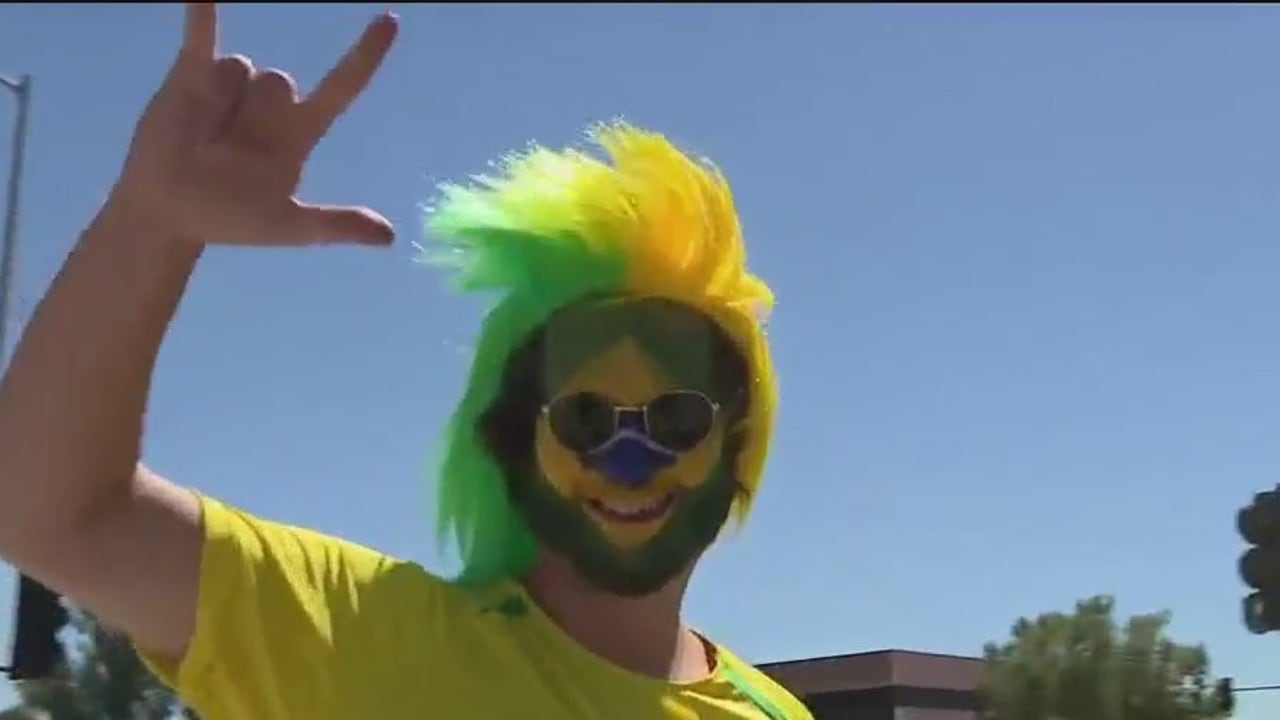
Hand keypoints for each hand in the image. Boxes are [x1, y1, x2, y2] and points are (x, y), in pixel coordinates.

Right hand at [113, 3, 397, 246]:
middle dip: (254, 112)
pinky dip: (201, 11)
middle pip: (279, 78)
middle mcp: (271, 105)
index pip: (342, 87)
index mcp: (300, 133)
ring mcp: (232, 87)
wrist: (169, 212)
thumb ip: (334, 225)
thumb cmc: (230, 220)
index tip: (390, 20)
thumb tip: (388, 237)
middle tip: (228, 153)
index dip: (365, 55)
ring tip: (202, 138)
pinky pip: (202, 35)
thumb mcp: (288, 227)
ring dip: (221, 103)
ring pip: (241, 67)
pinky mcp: (192, 76)